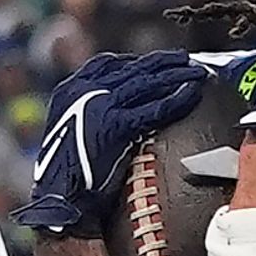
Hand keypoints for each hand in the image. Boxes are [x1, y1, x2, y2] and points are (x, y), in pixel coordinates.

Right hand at [9, 51, 208, 234]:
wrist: (59, 196)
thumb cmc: (65, 173)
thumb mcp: (68, 130)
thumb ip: (87, 112)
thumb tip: (114, 107)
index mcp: (69, 90)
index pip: (107, 63)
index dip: (135, 62)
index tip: (154, 61)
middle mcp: (84, 91)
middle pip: (132, 69)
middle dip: (162, 62)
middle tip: (183, 59)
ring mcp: (100, 106)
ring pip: (146, 83)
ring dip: (176, 74)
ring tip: (197, 71)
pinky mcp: (117, 126)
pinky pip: (154, 108)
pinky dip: (176, 99)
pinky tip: (192, 93)